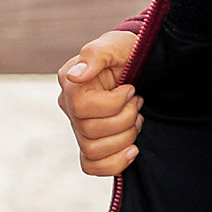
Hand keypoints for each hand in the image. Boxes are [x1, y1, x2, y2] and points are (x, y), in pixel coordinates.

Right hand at [56, 28, 140, 175]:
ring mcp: (79, 128)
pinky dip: (114, 164)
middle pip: (89, 132)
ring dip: (125, 137)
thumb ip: (95, 55)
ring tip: (137, 119)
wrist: (141, 66)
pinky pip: (92, 166)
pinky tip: (133, 150)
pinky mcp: (91, 143)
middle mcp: (70, 108)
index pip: (81, 107)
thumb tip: (76, 76)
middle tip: (138, 101)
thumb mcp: (116, 45)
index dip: (113, 104)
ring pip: (93, 150)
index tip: (131, 89)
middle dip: (125, 119)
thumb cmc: (128, 53)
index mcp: (71, 84)